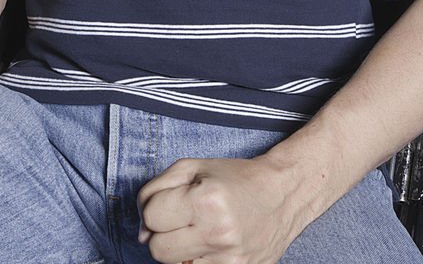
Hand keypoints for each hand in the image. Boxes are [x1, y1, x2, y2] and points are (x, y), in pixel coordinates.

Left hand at [137, 157, 296, 263]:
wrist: (281, 195)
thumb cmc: (234, 177)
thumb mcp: (191, 167)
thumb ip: (156, 191)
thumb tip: (141, 231)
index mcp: (205, 200)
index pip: (152, 217)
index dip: (155, 208)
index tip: (170, 202)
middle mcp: (218, 233)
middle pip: (158, 249)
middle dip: (162, 233)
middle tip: (181, 219)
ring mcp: (229, 260)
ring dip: (179, 249)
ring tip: (198, 231)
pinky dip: (195, 260)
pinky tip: (208, 245)